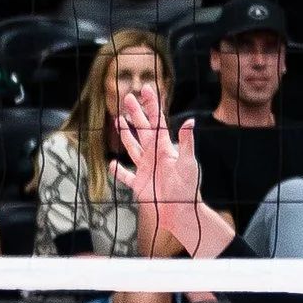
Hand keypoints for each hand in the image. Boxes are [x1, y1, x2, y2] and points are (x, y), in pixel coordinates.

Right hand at [110, 82, 206, 246]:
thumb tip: (190, 120)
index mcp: (165, 148)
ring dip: (125, 134)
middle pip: (142, 130)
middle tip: (128, 97)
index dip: (152, 105)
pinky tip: (112, 163)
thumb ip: (186, 142)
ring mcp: (145, 169)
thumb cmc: (188, 189)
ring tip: (118, 120)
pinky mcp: (139, 184)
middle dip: (135, 114)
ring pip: (132, 147)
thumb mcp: (189, 163)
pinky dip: (118, 171)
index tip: (147, 89)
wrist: (181, 213)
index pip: (157, 122)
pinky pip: (126, 175)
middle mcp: (154, 155)